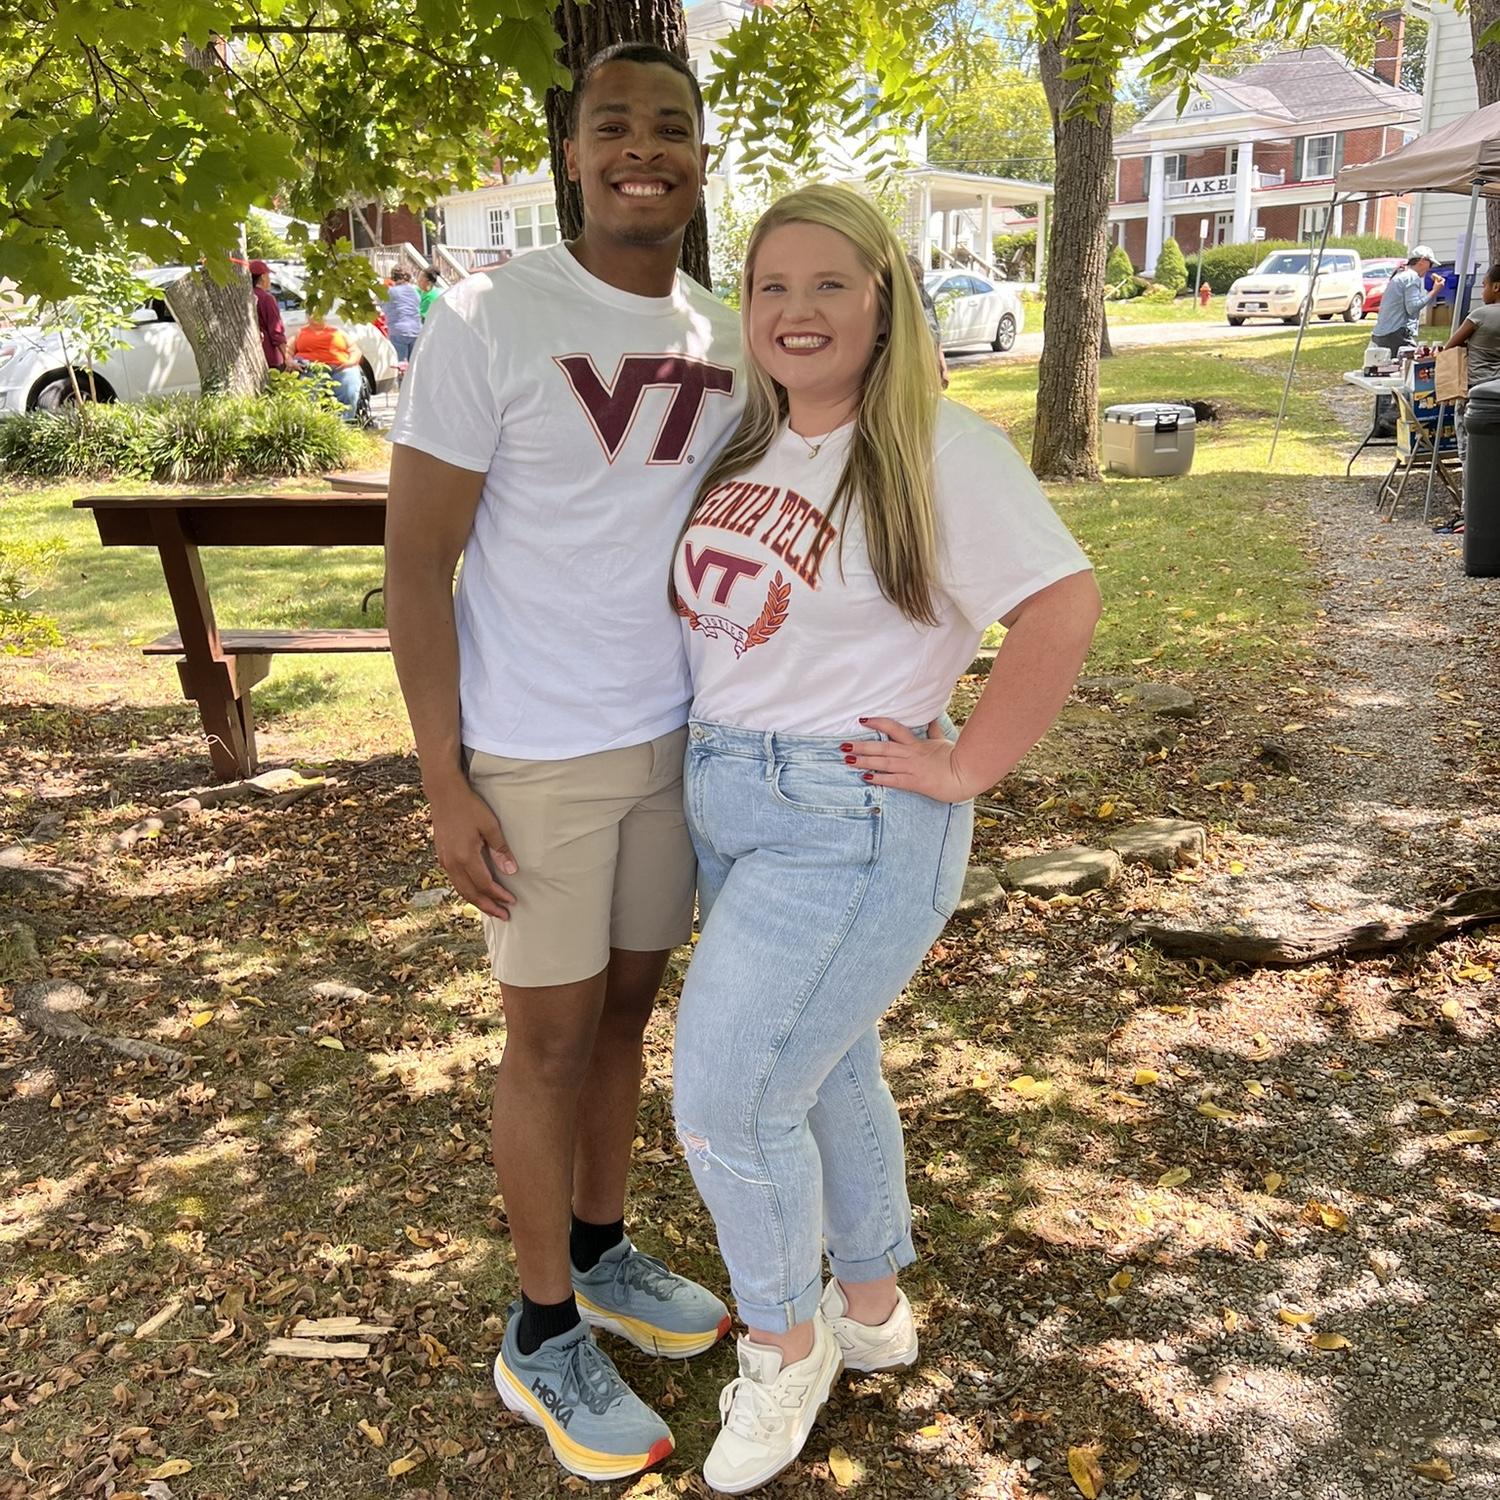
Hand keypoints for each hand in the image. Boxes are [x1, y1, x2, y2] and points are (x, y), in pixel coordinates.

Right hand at [428, 782, 517, 918]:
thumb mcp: (490, 825)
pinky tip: (476, 892)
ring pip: (461, 889)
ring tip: (492, 909)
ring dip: (477, 901)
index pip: (485, 884)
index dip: (499, 895)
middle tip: (504, 916)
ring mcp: (445, 861)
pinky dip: (467, 891)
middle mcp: (452, 863)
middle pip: (471, 893)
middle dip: (488, 906)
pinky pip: (455, 881)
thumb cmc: (469, 807)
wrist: (444, 794)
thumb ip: (500, 849)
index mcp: (465, 856)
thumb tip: (511, 871)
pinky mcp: (442, 857)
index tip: (512, 901)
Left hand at [846, 718, 977, 802]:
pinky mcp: (915, 782)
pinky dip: (879, 778)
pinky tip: (865, 777)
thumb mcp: (943, 741)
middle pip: (882, 747)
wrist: (967, 774)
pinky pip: (893, 780)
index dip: (878, 723)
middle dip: (862, 746)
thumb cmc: (956, 758)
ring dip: (865, 760)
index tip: (863, 720)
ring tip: (848, 759)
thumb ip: (934, 731)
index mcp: (916, 743)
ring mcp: (912, 767)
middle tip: (842, 745)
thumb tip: (932, 718)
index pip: (894, 728)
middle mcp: (911, 754)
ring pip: (884, 762)